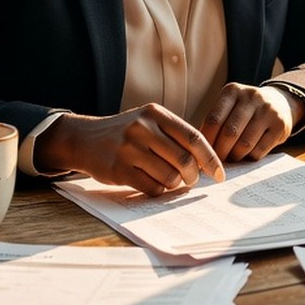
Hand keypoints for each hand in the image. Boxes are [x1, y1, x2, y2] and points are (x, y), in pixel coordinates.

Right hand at [35, 105, 224, 195]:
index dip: (211, 158)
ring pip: (170, 176)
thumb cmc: (125, 133)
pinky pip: (151, 187)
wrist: (84, 138)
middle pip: (184, 160)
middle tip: (192, 180)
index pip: (194, 137)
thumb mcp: (148, 122)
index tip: (220, 174)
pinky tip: (154, 184)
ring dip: (176, 185)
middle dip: (193, 176)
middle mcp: (143, 128)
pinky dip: (158, 190)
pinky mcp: (118, 169)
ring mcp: (129, 148)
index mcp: (155, 114)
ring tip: (171, 181)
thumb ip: (175, 135)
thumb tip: (208, 160)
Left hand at [199, 83, 302, 161]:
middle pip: (229, 133)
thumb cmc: (245, 111)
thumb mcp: (229, 107)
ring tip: (231, 158)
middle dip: (220, 152)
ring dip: (235, 157)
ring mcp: (268, 110)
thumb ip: (215, 123)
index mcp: (232, 91)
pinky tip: (247, 155)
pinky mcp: (280, 125)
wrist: (280, 103)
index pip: (214, 119)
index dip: (206, 141)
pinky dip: (250, 158)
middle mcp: (251, 97)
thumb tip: (198, 150)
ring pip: (245, 144)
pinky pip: (260, 150)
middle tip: (216, 161)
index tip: (202, 153)